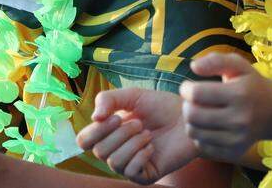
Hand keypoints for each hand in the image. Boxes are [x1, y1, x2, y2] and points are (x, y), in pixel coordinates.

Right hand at [77, 88, 195, 184]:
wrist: (187, 117)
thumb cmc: (161, 106)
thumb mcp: (132, 96)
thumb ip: (108, 99)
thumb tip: (94, 117)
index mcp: (108, 132)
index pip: (84, 140)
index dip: (96, 131)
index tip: (116, 117)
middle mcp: (115, 150)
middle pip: (99, 151)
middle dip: (120, 134)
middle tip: (140, 123)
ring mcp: (130, 164)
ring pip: (114, 162)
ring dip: (132, 143)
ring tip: (148, 134)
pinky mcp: (145, 175)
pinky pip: (131, 172)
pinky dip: (141, 155)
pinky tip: (152, 147)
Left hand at [179, 52, 271, 161]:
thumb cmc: (250, 84)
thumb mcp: (237, 65)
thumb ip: (215, 61)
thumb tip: (193, 67)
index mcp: (240, 94)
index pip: (196, 93)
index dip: (186, 89)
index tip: (188, 87)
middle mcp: (240, 119)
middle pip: (192, 115)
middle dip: (186, 106)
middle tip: (192, 101)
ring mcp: (237, 139)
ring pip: (194, 132)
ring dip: (191, 121)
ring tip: (199, 113)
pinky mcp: (233, 152)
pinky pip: (201, 146)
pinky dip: (200, 136)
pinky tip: (208, 127)